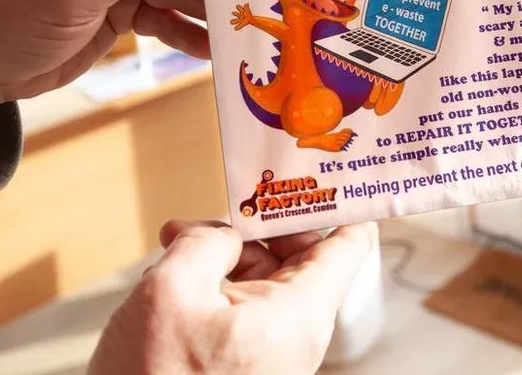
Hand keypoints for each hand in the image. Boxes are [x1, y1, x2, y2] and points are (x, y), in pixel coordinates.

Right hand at [88, 220, 376, 374]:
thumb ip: (208, 243)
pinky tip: (176, 275)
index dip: (340, 199)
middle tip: (218, 210)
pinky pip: (243, 308)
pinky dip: (214, 284)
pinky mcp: (246, 363)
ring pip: (264, 279)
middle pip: (300, 254)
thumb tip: (224, 233)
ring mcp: (272, 351)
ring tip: (179, 244)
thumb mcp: (171, 291)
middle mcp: (297, 333)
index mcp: (300, 313)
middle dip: (257, 224)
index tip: (325, 166)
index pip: (350, 242)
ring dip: (226, 253)